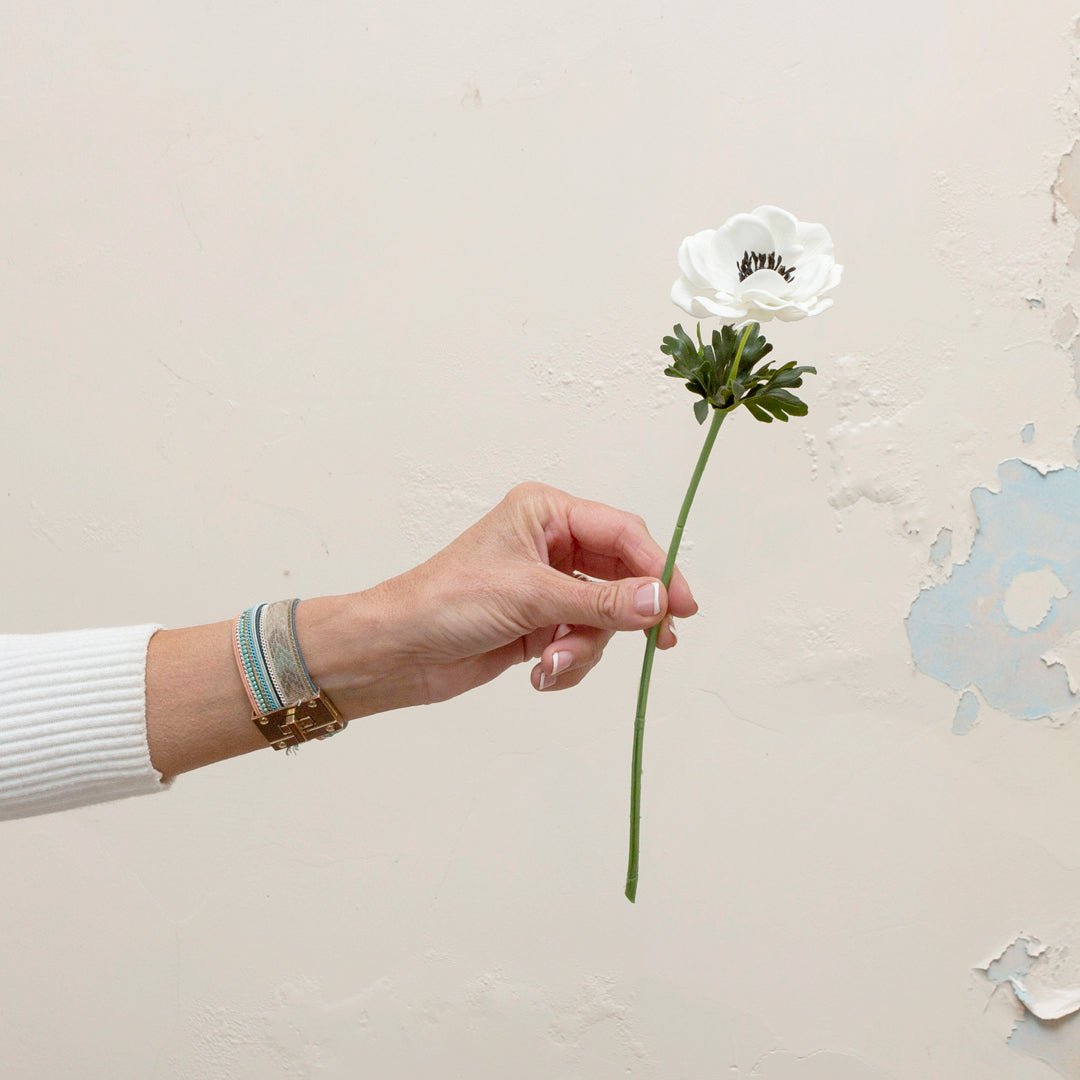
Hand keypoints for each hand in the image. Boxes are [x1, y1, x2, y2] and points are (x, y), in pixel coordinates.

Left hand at [308, 483, 697, 716]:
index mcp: (546, 513)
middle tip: (661, 640)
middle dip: (626, 614)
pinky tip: (540, 673)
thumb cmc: (447, 602)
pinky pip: (580, 643)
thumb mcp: (531, 596)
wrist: (399, 651)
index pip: (622, 533)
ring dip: (584, 647)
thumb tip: (659, 601)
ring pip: (602, 618)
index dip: (658, 566)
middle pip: (619, 576)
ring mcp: (546, 588)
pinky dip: (567, 662)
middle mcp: (550, 545)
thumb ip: (600, 602)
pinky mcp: (540, 625)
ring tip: (552, 662)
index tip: (681, 603)